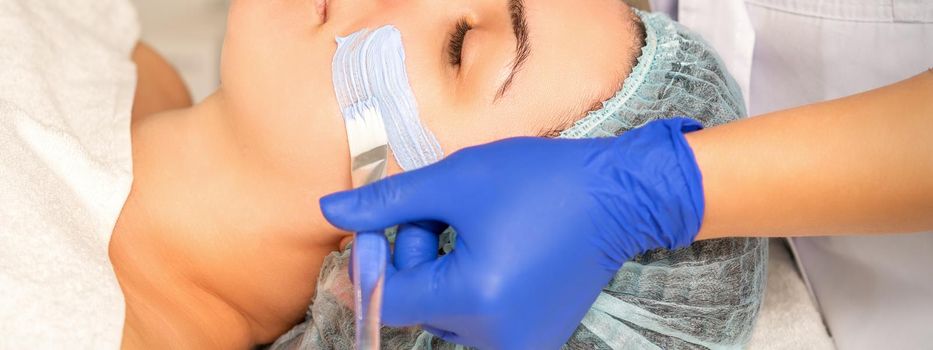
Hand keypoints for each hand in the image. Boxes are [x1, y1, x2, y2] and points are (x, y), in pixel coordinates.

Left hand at [321, 118, 705, 348]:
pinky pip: (476, 317)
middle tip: (436, 209)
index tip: (372, 224)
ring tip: (468, 223)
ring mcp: (518, 343)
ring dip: (440, 269)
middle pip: (418, 304)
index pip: (389, 298)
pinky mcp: (533, 339)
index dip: (371, 259)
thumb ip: (388, 202)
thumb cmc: (542, 181)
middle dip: (414, 255)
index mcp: (474, 300)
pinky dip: (469, 284)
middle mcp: (496, 337)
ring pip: (445, 311)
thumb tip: (329, 212)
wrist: (619, 196)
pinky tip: (490, 245)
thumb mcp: (456, 180)